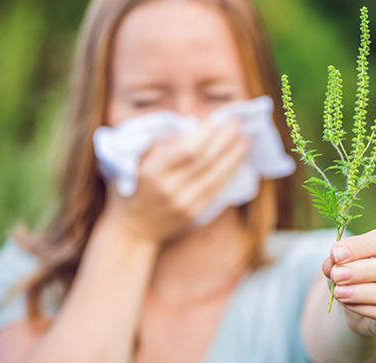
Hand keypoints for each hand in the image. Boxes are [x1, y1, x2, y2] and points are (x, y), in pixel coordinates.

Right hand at [102, 120, 249, 243]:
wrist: (131, 230)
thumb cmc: (129, 189)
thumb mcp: (131, 163)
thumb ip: (157, 145)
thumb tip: (186, 128)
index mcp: (152, 171)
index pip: (186, 150)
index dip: (205, 134)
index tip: (216, 120)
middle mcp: (170, 188)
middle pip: (205, 160)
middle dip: (225, 139)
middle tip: (239, 123)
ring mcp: (184, 203)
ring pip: (216, 176)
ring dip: (234, 156)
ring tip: (246, 140)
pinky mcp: (194, 213)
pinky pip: (217, 190)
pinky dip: (229, 173)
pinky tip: (238, 161)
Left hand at [322, 226, 375, 336]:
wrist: (362, 300)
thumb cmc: (358, 268)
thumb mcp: (346, 259)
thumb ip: (339, 259)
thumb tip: (330, 264)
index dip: (361, 246)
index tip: (336, 254)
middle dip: (365, 271)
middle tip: (338, 275)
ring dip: (366, 293)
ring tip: (339, 293)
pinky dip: (369, 310)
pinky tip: (349, 304)